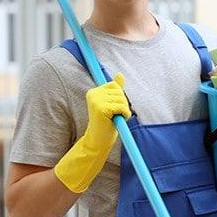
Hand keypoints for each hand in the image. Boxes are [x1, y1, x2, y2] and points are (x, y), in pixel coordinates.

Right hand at [54, 73, 130, 192]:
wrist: (97, 142)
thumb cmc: (106, 124)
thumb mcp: (111, 104)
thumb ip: (115, 89)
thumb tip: (120, 75)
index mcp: (93, 92)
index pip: (115, 85)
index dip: (119, 98)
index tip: (111, 109)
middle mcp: (93, 94)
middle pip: (120, 92)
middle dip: (122, 104)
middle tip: (113, 116)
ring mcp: (96, 101)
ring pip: (122, 100)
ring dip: (124, 111)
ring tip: (113, 119)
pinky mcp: (101, 108)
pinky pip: (122, 107)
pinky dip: (124, 115)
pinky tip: (115, 121)